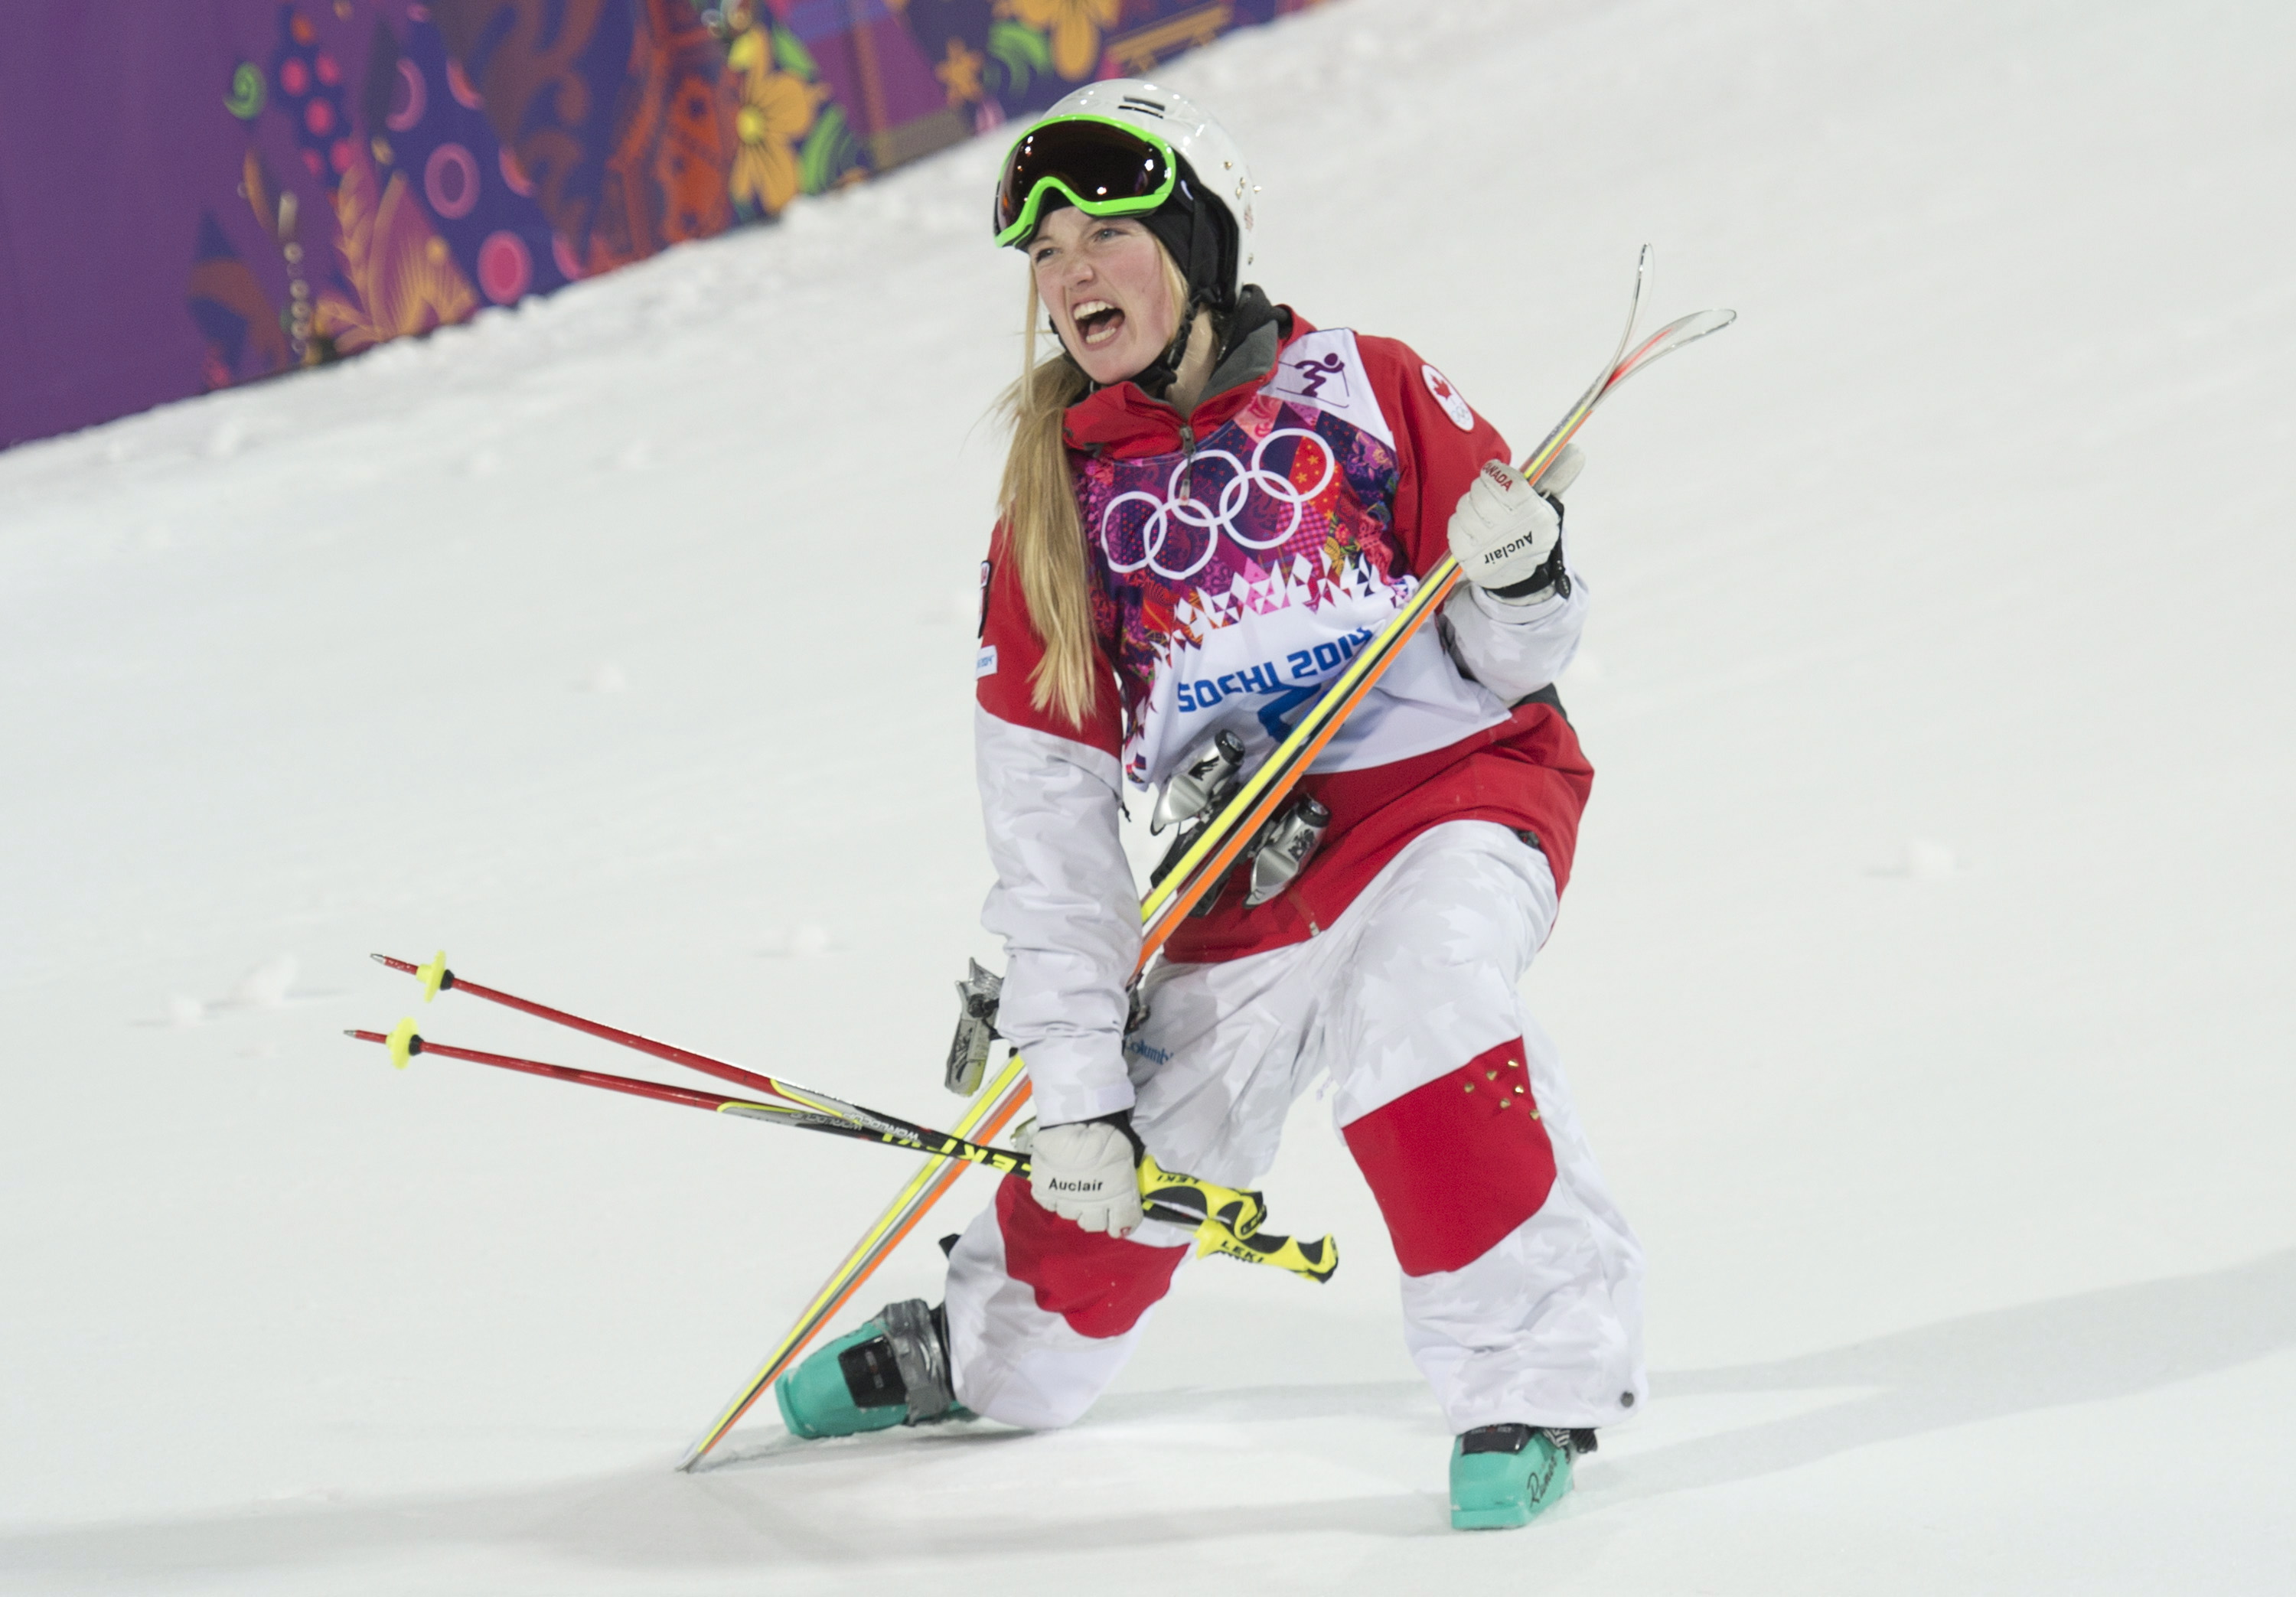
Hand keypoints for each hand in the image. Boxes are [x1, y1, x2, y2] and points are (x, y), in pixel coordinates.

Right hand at [1028, 1118, 1143, 1235]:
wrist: (1075, 1121)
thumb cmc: (1107, 1136)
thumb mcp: (1126, 1157)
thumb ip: (1126, 1181)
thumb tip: (1129, 1195)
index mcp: (1118, 1199)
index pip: (1123, 1225)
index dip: (1121, 1223)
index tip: (1119, 1220)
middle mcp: (1093, 1208)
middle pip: (1093, 1224)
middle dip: (1096, 1214)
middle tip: (1094, 1197)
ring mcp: (1067, 1203)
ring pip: (1071, 1215)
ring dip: (1074, 1203)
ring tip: (1075, 1185)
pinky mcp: (1046, 1194)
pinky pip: (1050, 1204)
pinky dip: (1054, 1196)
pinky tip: (1059, 1182)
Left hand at [1448, 446, 1577, 601]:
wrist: (1517, 573)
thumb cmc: (1530, 530)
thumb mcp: (1548, 504)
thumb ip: (1558, 475)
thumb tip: (1576, 450)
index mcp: (1534, 515)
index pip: (1507, 481)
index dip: (1497, 472)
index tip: (1495, 472)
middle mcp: (1512, 531)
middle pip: (1481, 492)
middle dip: (1482, 487)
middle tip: (1489, 493)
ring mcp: (1488, 546)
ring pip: (1465, 506)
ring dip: (1470, 504)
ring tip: (1482, 513)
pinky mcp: (1468, 557)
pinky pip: (1454, 525)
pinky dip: (1460, 522)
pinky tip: (1473, 527)